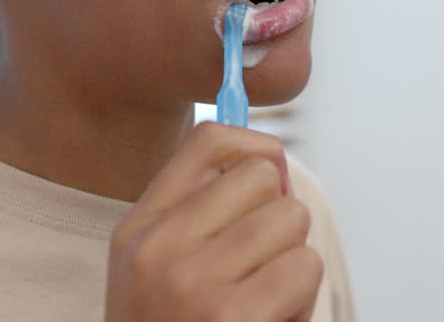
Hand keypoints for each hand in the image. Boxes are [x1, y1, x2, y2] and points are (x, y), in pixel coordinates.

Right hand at [105, 121, 322, 321]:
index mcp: (139, 227)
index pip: (208, 139)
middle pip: (262, 176)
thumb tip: (276, 166)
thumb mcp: (160, 268)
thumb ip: (205, 212)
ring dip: (292, 262)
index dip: (256, 149)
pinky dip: (302, 299)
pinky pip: (303, 267)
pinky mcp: (233, 317)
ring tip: (262, 300)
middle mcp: (159, 247)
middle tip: (257, 266)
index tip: (268, 179)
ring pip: (291, 220)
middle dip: (277, 218)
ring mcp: (193, 282)